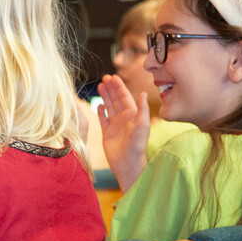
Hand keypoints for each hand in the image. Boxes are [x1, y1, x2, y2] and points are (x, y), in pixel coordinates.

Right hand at [96, 75, 150, 189]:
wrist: (128, 163)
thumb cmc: (137, 145)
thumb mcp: (142, 125)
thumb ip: (142, 109)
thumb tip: (143, 93)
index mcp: (132, 115)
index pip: (124, 96)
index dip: (118, 86)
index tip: (113, 77)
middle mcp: (123, 118)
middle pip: (116, 99)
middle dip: (110, 88)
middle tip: (104, 77)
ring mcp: (115, 125)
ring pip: (109, 106)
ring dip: (105, 96)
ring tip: (100, 86)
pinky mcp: (107, 133)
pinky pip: (103, 119)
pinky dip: (101, 111)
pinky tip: (99, 104)